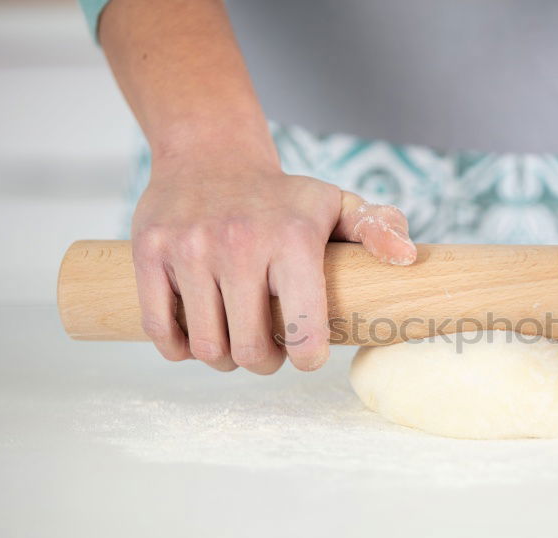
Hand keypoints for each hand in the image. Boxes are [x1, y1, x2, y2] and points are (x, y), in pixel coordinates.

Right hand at [131, 154, 415, 372]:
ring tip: (237, 344)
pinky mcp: (149, 253)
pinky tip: (199, 338)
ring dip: (224, 360)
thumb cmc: (281, 196)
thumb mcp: (335, 204)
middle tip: (271, 354)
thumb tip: (408, 258)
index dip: (308, 358)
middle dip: (265, 364)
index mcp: (292, 238)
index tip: (308, 355)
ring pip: (205, 346)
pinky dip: (180, 349)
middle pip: (249, 349)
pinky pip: (160, 329)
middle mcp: (239, 242)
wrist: (209, 154)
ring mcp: (189, 248)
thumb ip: (376, 229)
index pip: (303, 328)